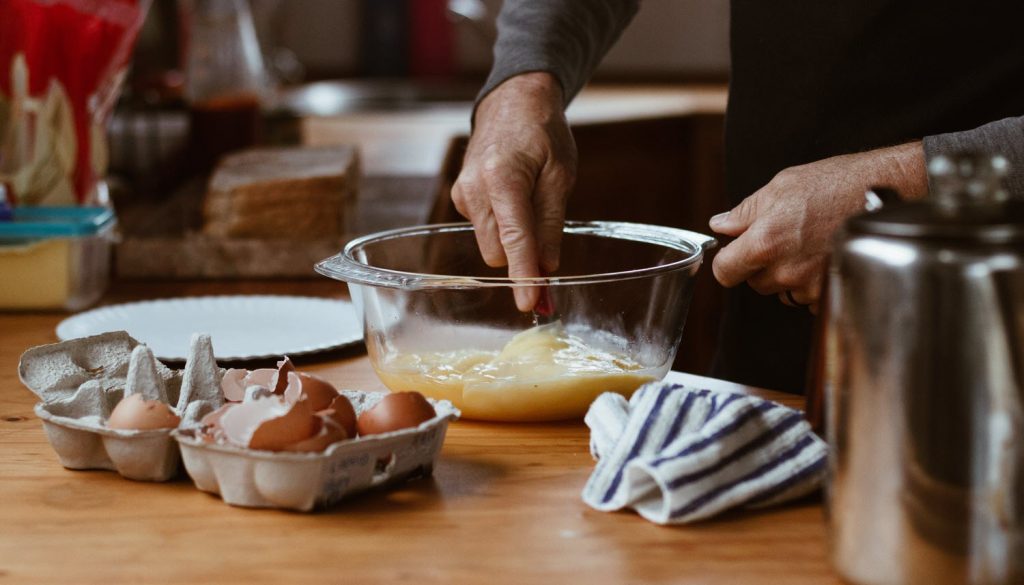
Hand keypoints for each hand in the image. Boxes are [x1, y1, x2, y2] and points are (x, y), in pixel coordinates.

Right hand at [451, 72, 576, 310]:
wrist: (513, 102)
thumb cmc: (542, 134)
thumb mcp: (560, 176)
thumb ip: (551, 224)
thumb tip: (548, 269)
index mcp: (503, 179)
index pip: (514, 240)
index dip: (524, 276)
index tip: (530, 304)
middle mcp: (474, 189)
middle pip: (498, 251)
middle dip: (522, 258)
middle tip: (549, 251)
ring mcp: (462, 194)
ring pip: (490, 244)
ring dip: (513, 240)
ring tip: (531, 204)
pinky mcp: (460, 197)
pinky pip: (484, 229)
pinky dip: (502, 226)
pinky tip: (513, 199)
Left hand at [708, 142, 926, 312]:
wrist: (887, 194)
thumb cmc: (837, 184)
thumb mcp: (782, 186)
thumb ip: (745, 211)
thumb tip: (720, 225)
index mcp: (766, 242)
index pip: (725, 272)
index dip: (726, 262)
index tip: (733, 254)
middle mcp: (786, 270)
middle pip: (754, 282)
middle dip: (761, 265)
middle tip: (782, 238)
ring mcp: (810, 286)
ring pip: (782, 291)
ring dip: (787, 275)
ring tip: (808, 244)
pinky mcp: (832, 293)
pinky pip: (807, 298)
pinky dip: (811, 283)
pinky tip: (823, 256)